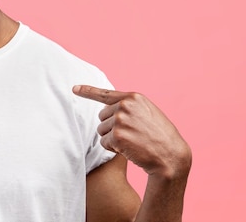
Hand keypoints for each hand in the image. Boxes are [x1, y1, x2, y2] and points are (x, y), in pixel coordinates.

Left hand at [73, 85, 190, 179]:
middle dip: (112, 127)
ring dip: (112, 139)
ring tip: (133, 142)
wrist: (171, 156)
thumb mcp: (147, 113)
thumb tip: (108, 109)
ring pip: (101, 130)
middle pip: (102, 116)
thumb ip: (129, 107)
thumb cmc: (161, 137)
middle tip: (132, 135)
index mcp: (133, 97)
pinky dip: (113, 149)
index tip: (74, 89)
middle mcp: (125, 105)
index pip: (105, 93)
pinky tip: (129, 149)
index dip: (88, 91)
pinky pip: (104, 143)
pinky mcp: (117, 135)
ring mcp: (120, 120)